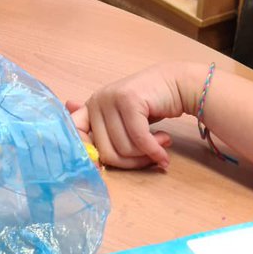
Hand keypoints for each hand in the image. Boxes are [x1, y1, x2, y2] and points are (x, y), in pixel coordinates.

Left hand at [67, 62, 200, 170]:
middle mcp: (97, 101)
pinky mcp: (129, 100)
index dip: (88, 157)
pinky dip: (155, 150)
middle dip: (132, 161)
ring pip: (124, 148)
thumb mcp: (124, 122)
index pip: (77, 136)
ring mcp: (111, 98)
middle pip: (106, 152)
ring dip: (147, 154)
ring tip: (160, 143)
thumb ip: (108, 135)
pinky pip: (139, 138)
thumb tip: (92, 160)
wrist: (175, 83)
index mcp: (91, 107)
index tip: (102, 170)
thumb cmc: (149, 107)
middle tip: (151, 156)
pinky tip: (165, 147)